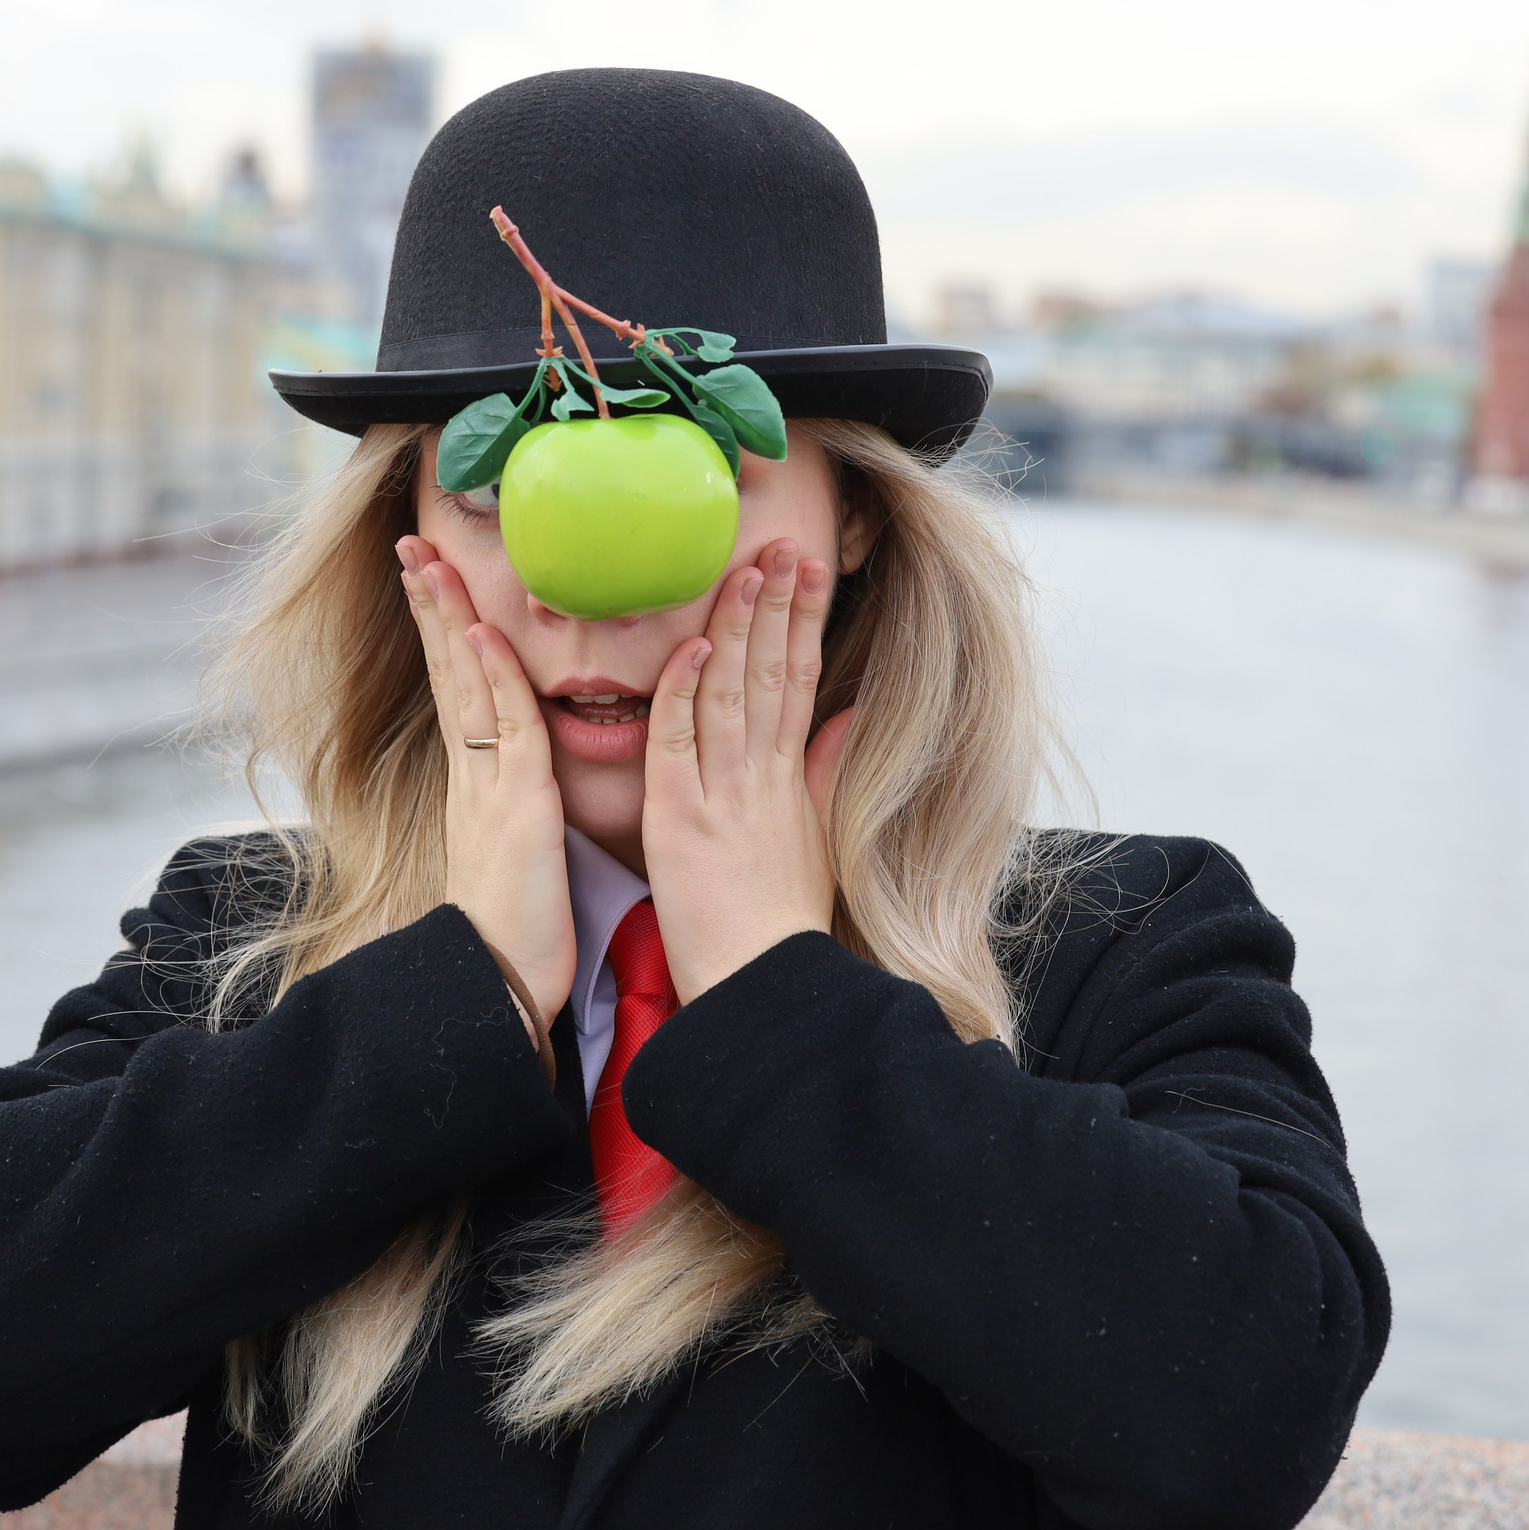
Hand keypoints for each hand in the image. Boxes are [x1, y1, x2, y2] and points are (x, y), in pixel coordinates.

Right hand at [397, 537, 577, 1035]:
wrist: (500, 986)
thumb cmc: (518, 931)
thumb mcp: (519, 852)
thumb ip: (518, 806)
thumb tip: (524, 783)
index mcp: (478, 783)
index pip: (459, 689)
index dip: (445, 633)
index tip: (431, 582)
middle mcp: (474, 774)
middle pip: (449, 671)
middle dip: (429, 605)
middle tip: (410, 546)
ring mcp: (489, 785)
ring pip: (467, 684)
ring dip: (449, 618)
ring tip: (429, 560)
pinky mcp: (516, 805)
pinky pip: (504, 727)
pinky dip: (492, 676)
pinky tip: (484, 632)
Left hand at [641, 539, 855, 1002]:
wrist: (765, 987)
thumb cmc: (779, 925)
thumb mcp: (815, 839)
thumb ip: (824, 771)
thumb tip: (848, 716)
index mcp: (789, 780)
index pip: (798, 680)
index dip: (801, 621)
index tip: (806, 569)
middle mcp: (760, 776)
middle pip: (772, 672)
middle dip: (777, 604)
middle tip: (783, 543)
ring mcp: (722, 794)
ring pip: (731, 692)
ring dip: (738, 627)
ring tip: (748, 569)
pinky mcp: (680, 820)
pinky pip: (681, 744)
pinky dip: (685, 694)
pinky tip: (694, 648)